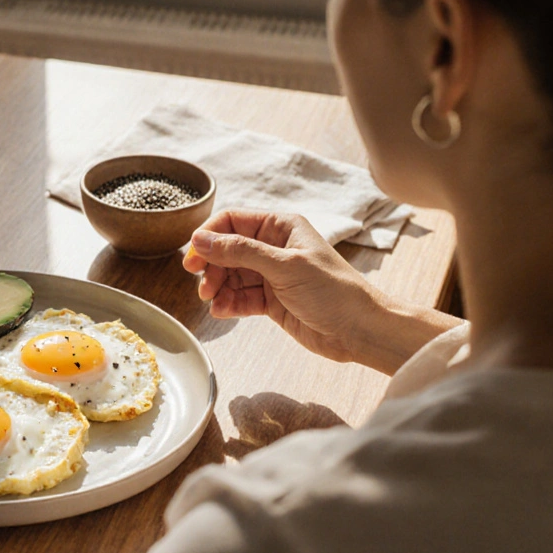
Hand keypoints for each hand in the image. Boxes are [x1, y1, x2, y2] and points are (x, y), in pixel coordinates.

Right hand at [184, 211, 458, 373]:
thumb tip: (201, 239)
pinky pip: (240, 298)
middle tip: (203, 285)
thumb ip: (241, 252)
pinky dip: (228, 304)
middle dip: (212, 266)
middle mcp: (273, 247)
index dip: (209, 238)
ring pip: (231, 276)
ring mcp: (271, 275)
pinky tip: (224, 311)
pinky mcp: (271, 301)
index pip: (232, 222)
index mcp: (280, 227)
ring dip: (218, 288)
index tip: (193, 257)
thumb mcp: (285, 266)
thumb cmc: (334, 292)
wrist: (360, 331)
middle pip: (226, 250)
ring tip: (213, 301)